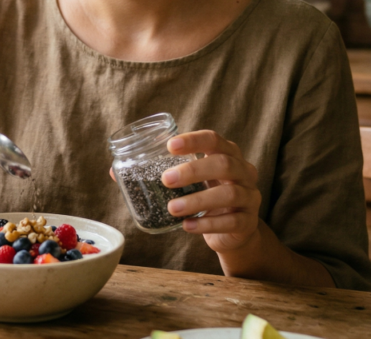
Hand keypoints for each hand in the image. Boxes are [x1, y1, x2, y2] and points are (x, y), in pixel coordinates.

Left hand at [161, 130, 260, 252]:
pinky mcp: (249, 222)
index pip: (214, 140)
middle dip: (193, 171)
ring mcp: (250, 197)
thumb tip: (120, 173)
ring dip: (197, 200)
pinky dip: (206, 224)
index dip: (193, 140)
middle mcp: (244, 172)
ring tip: (172, 208)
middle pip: (224, 164)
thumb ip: (169, 173)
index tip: (170, 146)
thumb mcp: (194, 181)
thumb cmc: (208, 197)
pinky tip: (187, 226)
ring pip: (229, 193)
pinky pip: (231, 221)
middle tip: (166, 180)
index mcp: (229, 155)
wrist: (234, 231)